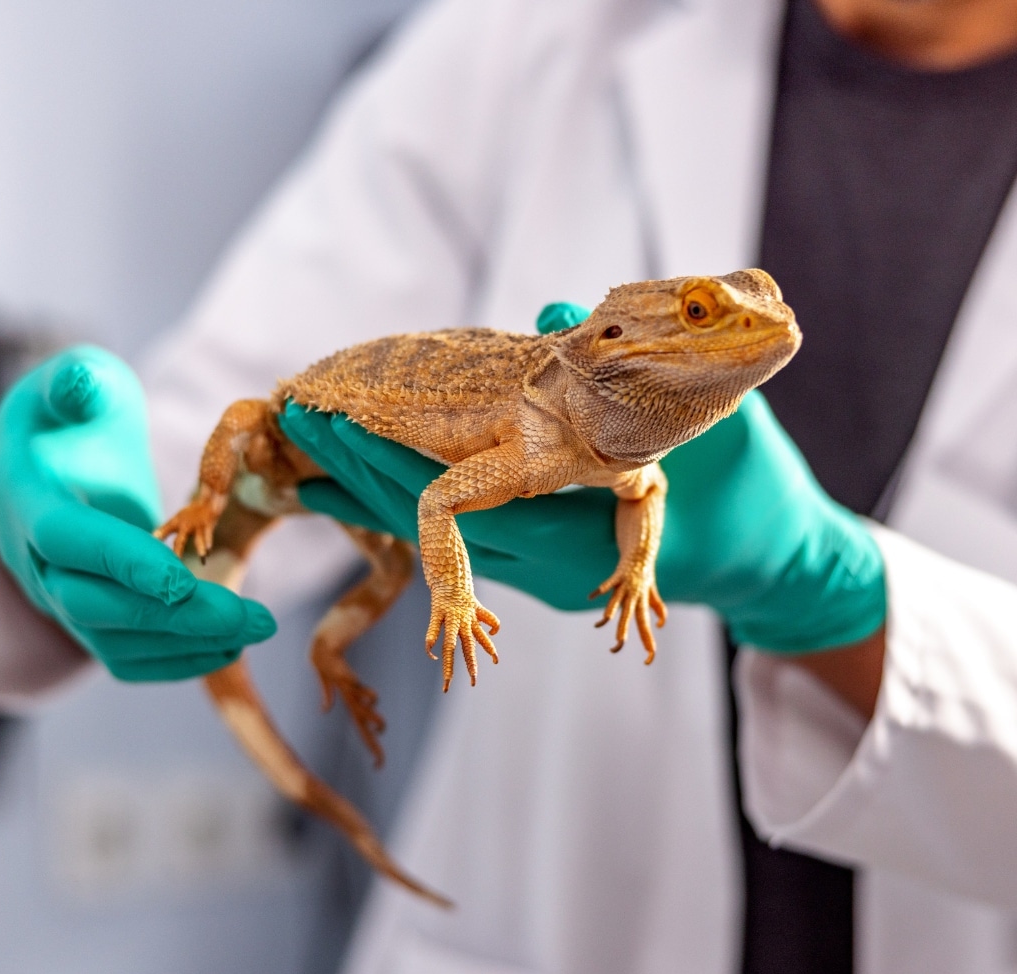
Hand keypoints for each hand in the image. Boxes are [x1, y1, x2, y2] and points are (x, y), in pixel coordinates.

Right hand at [0, 346, 275, 680]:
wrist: (49, 472)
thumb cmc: (72, 422)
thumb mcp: (74, 388)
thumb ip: (78, 383)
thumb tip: (84, 381)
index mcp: (32, 504)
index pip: (69, 542)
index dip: (123, 562)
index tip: (184, 576)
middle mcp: (40, 565)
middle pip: (97, 607)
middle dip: (177, 616)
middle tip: (253, 617)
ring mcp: (64, 601)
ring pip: (117, 642)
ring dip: (190, 643)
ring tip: (257, 628)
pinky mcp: (94, 623)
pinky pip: (130, 659)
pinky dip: (179, 661)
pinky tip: (230, 646)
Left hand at [279, 305, 884, 655]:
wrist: (766, 561)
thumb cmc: (746, 491)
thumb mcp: (698, 420)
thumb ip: (629, 372)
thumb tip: (545, 312)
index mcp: (572, 533)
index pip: (457, 499)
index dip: (386, 458)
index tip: (331, 419)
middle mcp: (539, 564)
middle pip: (426, 523)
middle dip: (357, 469)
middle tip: (296, 421)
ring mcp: (535, 572)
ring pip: (436, 536)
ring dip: (374, 490)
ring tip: (316, 451)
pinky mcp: (539, 564)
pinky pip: (460, 534)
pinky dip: (415, 504)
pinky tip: (378, 478)